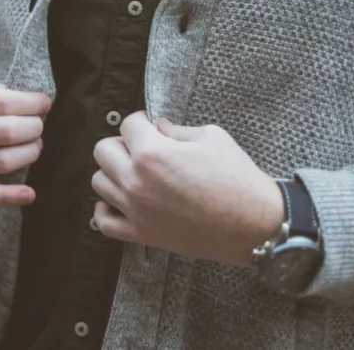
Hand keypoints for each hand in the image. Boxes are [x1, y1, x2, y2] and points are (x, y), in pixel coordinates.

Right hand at [0, 77, 50, 205]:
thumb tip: (31, 103)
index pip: (0, 103)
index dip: (29, 104)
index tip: (44, 103)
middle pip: (5, 133)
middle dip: (33, 128)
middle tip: (38, 125)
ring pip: (1, 162)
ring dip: (29, 154)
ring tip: (34, 145)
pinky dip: (10, 196)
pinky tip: (29, 193)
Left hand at [91, 112, 284, 267]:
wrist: (254, 224)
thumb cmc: (237, 178)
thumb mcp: (212, 138)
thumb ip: (178, 130)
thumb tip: (159, 127)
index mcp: (152, 153)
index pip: (127, 124)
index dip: (140, 120)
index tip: (149, 125)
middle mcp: (136, 180)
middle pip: (103, 150)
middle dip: (121, 143)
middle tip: (141, 148)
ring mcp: (135, 209)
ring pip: (99, 182)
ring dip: (113, 173)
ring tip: (134, 173)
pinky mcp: (142, 233)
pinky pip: (104, 222)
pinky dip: (106, 210)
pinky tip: (120, 201)